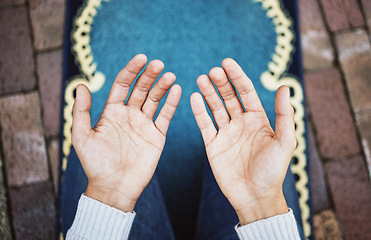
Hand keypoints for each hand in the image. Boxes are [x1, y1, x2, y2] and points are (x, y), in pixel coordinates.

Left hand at [72, 54, 181, 211]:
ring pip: (155, 99)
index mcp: (112, 112)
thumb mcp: (82, 137)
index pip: (123, 84)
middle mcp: (129, 114)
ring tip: (170, 75)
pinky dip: (172, 103)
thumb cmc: (95, 164)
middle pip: (141, 89)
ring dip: (163, 86)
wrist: (113, 187)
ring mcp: (144, 124)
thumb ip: (82, 111)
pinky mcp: (157, 135)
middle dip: (150, 75)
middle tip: (159, 64)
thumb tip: (80, 86)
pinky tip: (177, 90)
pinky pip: (165, 116)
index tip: (141, 58)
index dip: (132, 70)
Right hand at [190, 58, 295, 224]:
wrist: (255, 197)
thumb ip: (285, 115)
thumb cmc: (273, 171)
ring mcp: (226, 134)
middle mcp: (241, 123)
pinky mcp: (213, 145)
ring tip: (201, 79)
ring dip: (208, 93)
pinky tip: (194, 98)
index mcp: (258, 120)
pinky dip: (198, 112)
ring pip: (215, 108)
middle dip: (221, 83)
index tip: (227, 62)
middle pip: (228, 97)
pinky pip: (204, 125)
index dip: (237, 76)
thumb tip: (283, 86)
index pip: (245, 92)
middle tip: (213, 71)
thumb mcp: (285, 142)